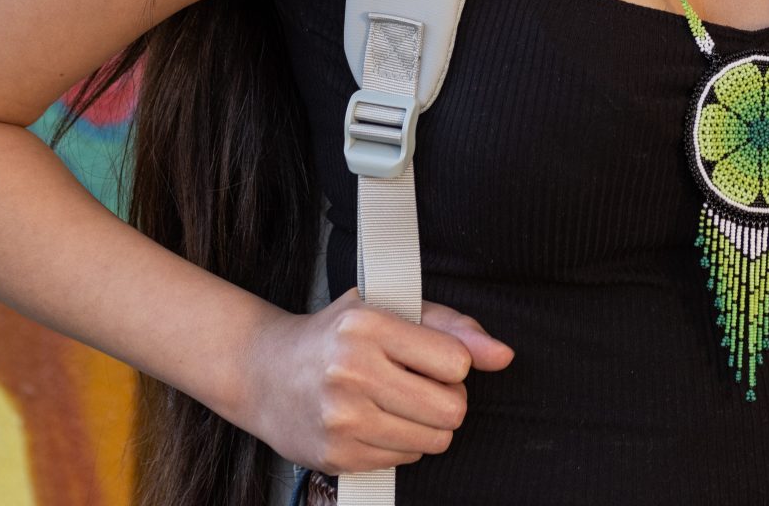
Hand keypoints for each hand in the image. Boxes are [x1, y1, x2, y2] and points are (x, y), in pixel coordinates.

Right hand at [243, 286, 514, 473]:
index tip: (434, 359)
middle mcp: (351, 372)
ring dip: (428, 426)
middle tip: (423, 386)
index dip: (455, 364)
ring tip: (399, 403)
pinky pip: (404, 460)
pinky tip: (376, 421)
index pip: (455, 361)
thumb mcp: (389, 308)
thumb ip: (452, 326)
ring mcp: (342, 419)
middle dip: (448, 400)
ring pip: (433, 441)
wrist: (265, 373)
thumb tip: (503, 356)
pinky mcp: (337, 456)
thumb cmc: (335, 335)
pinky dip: (401, 444)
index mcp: (367, 326)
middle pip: (451, 408)